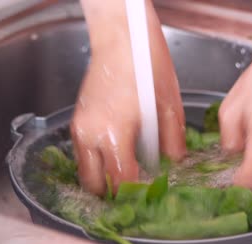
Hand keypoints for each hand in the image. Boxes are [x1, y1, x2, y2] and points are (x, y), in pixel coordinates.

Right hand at [71, 1, 185, 195]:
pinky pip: (82, 153)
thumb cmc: (146, 66)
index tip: (147, 195)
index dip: (134, 192)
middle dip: (112, 192)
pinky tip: (115, 153)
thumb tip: (174, 163)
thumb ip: (172, 141)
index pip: (121, 180)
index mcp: (114, 133)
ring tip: (125, 173)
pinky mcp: (77, 120)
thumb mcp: (168, 106)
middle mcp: (90, 134)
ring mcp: (79, 127)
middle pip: (94, 183)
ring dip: (102, 177)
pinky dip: (96, 161)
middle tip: (132, 190)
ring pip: (84, 170)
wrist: (121, 39)